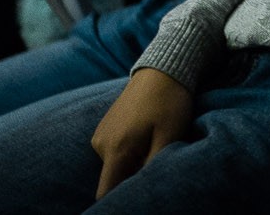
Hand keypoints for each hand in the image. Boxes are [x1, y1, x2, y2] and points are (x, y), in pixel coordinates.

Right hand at [90, 68, 193, 197]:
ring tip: (153, 145)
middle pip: (112, 179)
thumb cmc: (169, 102)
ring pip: (114, 166)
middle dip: (131, 179)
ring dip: (132, 164)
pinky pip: (114, 152)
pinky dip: (129, 152)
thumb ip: (153, 166)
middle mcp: (101, 144)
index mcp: (116, 149)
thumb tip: (143, 188)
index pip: (106, 191)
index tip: (138, 195)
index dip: (120, 199)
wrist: (162, 69)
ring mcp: (100, 135)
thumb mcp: (169, 136)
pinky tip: (146, 137)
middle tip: (154, 163)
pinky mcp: (104, 128)